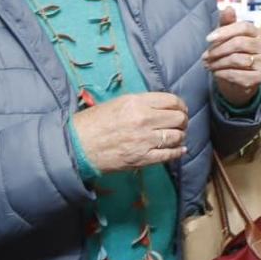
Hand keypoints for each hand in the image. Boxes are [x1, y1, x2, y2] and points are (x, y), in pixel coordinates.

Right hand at [72, 91, 188, 172]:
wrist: (77, 146)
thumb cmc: (94, 123)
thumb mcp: (118, 103)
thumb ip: (142, 103)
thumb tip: (163, 107)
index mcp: (137, 103)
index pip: (172, 100)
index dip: (181, 106)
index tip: (181, 110)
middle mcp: (144, 120)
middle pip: (179, 118)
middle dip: (182, 121)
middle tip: (180, 125)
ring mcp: (144, 140)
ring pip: (177, 136)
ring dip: (180, 137)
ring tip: (177, 137)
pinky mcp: (142, 158)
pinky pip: (169, 155)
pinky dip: (178, 152)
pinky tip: (179, 150)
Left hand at [205, 5, 260, 105]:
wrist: (238, 79)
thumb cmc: (231, 53)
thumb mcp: (227, 36)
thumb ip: (226, 22)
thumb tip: (228, 7)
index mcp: (256, 33)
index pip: (243, 27)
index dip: (225, 31)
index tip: (208, 39)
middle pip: (239, 43)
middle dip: (218, 50)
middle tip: (204, 57)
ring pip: (237, 60)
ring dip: (218, 63)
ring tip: (208, 65)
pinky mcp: (258, 78)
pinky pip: (237, 75)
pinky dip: (222, 74)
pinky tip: (216, 73)